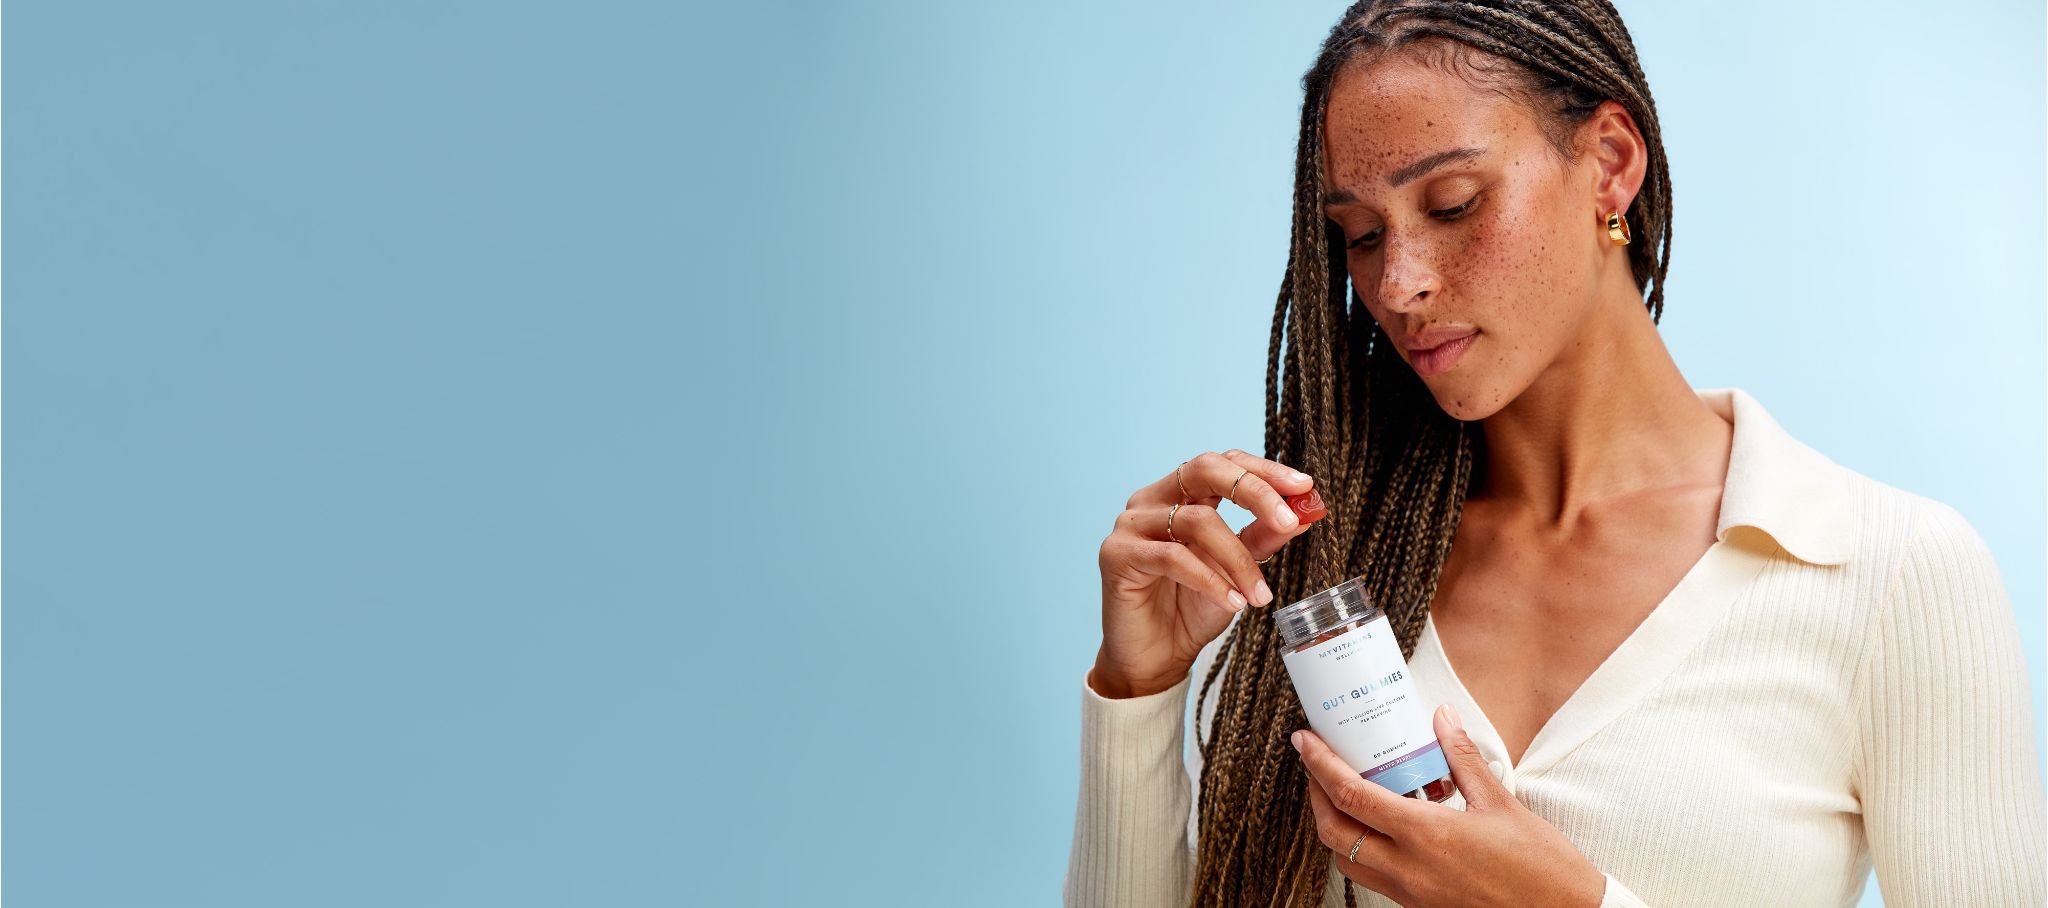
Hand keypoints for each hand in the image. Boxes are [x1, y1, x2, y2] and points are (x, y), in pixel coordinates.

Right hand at [1092, 449, 1316, 698]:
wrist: (1155, 659)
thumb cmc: (1191, 610)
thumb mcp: (1237, 571)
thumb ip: (1262, 538)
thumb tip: (1302, 513)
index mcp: (1180, 494)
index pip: (1224, 463)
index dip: (1264, 470)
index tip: (1303, 486)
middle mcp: (1152, 499)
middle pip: (1205, 469)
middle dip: (1254, 491)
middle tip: (1288, 519)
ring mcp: (1131, 524)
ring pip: (1197, 520)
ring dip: (1238, 559)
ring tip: (1260, 594)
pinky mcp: (1117, 554)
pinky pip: (1173, 557)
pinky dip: (1211, 580)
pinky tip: (1233, 602)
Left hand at [1291, 704, 1606, 907]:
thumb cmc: (1542, 868)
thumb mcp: (1501, 803)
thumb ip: (1462, 757)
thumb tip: (1442, 717)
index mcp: (1427, 836)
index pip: (1351, 796)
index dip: (1319, 765)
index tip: (1304, 740)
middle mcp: (1409, 869)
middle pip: (1333, 831)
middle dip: (1315, 794)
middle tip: (1316, 762)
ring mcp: (1410, 893)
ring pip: (1345, 858)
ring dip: (1333, 824)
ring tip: (1341, 790)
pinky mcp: (1418, 906)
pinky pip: (1371, 875)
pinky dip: (1359, 847)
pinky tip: (1376, 824)